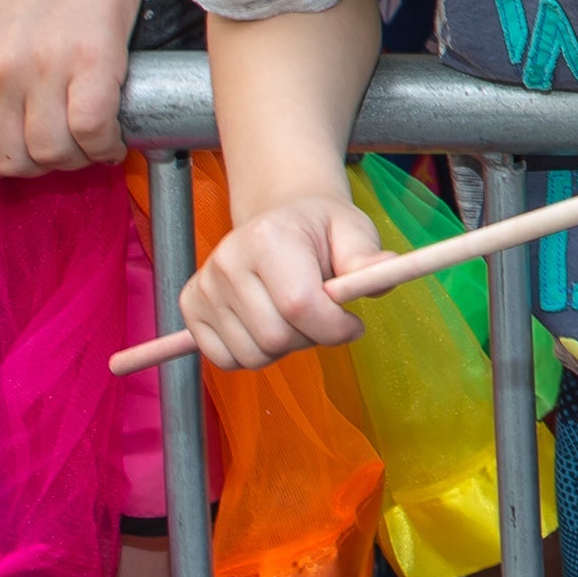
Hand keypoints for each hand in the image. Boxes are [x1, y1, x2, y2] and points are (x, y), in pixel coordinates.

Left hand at [0, 0, 152, 176]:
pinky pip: (93, 132)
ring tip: (83, 142)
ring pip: (51, 153)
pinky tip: (110, 137)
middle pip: (6, 159)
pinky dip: (105, 146)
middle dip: (32, 166)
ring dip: (72, 160)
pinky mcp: (95, 63)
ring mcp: (45, 66)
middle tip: (52, 147)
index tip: (8, 154)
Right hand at [178, 190, 387, 367]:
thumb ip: (368, 258)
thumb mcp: (352, 232)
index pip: (300, 306)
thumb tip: (385, 273)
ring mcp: (206, 286)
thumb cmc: (320, 229)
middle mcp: (228, 261)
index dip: (334, 328)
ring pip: (252, 355)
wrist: (279, 217)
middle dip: (311, 338)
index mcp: (268, 238)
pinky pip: (225, 359)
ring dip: (283, 348)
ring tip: (293, 316)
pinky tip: (267, 325)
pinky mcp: (192, 307)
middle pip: (275, 337)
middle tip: (323, 317)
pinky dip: (253, 354)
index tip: (354, 324)